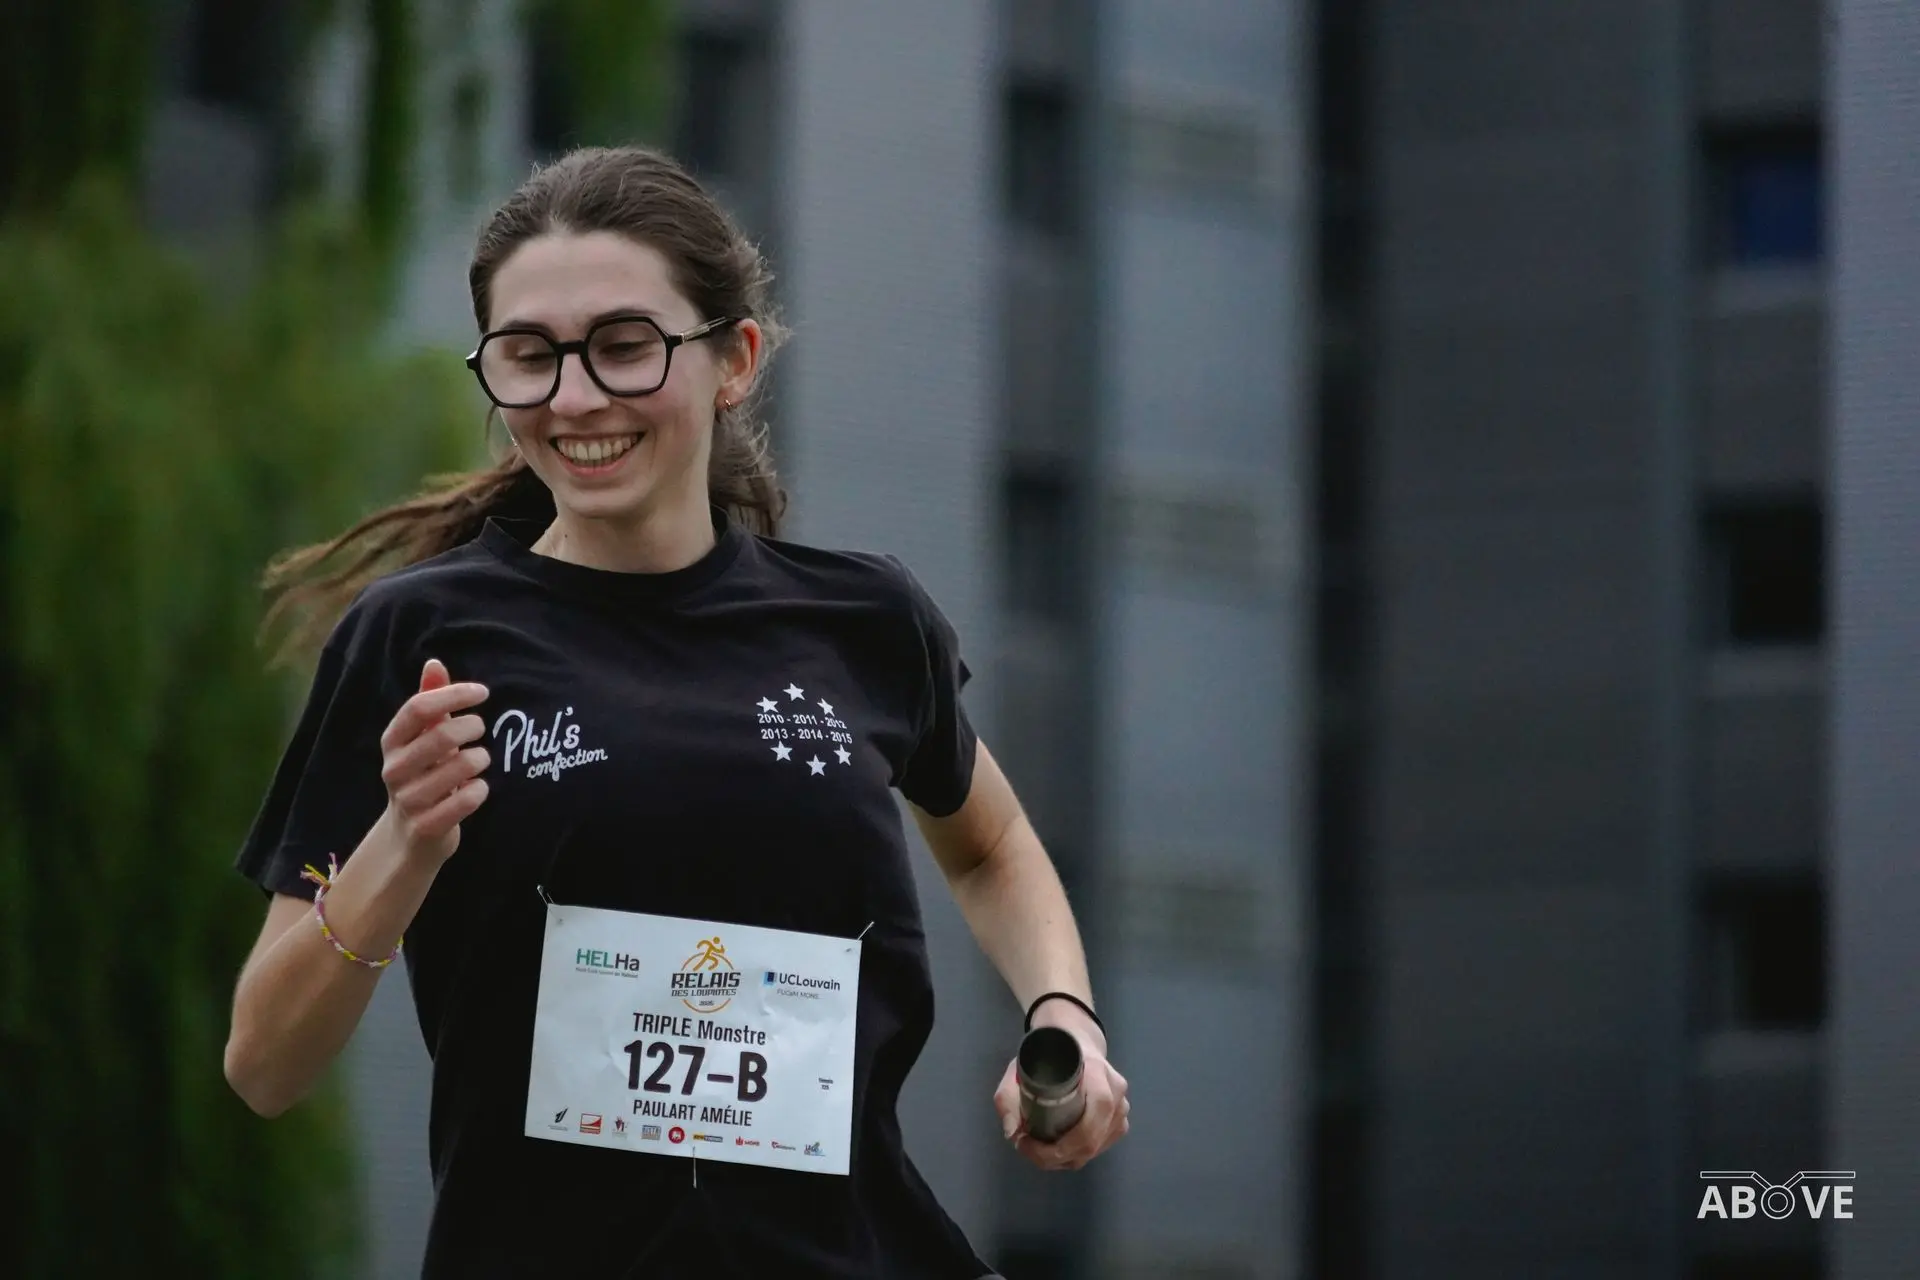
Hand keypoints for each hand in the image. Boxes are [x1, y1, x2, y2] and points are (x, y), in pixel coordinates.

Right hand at [379, 659, 491, 862]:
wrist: (410, 837)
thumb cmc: (423, 776)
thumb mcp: (422, 738)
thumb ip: (430, 702)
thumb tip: (434, 663)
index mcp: (392, 741)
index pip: (419, 706)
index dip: (454, 694)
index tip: (482, 692)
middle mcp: (394, 768)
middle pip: (442, 734)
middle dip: (472, 727)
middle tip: (481, 729)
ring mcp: (409, 799)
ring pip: (459, 766)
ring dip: (480, 758)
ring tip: (480, 760)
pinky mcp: (426, 826)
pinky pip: (464, 800)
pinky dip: (479, 790)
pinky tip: (478, 788)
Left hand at [993, 1004, 1129, 1171]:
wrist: (1075, 1040)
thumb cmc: (1047, 1054)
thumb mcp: (1019, 1067)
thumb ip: (1008, 1098)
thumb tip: (1012, 1133)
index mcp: (1096, 1072)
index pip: (1092, 1115)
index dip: (1060, 1141)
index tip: (1025, 1140)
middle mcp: (1116, 1092)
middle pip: (1091, 1140)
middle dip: (1055, 1156)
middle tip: (1027, 1148)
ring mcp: (1122, 1108)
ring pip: (1094, 1149)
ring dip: (1064, 1158)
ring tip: (1039, 1148)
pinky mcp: (1120, 1122)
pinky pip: (1099, 1148)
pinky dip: (1076, 1154)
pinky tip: (1057, 1148)